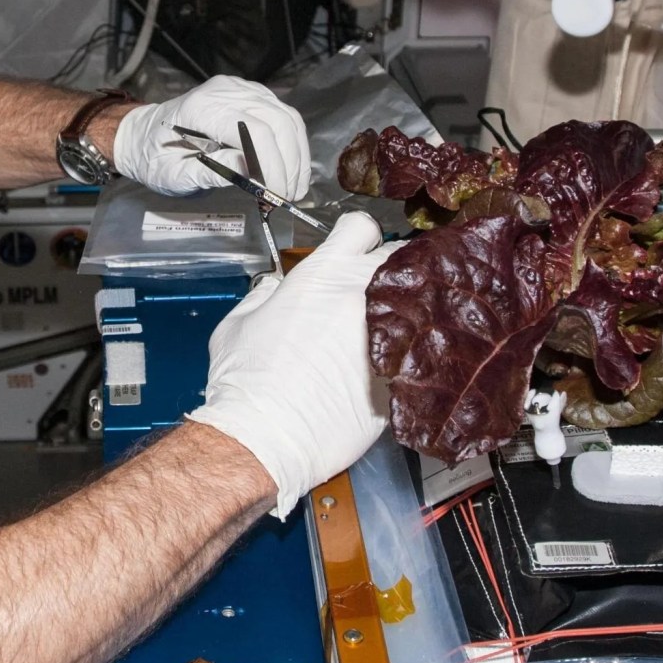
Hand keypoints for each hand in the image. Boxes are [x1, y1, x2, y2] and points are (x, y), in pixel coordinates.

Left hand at [112, 77, 310, 200]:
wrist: (144, 135)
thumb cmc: (155, 158)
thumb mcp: (175, 175)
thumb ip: (211, 172)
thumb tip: (250, 173)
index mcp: (202, 108)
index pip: (253, 131)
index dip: (273, 164)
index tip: (278, 194)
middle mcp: (225, 91)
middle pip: (277, 121)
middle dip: (289, 162)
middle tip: (289, 195)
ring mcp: (240, 88)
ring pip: (286, 116)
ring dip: (296, 154)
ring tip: (294, 186)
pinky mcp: (249, 93)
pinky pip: (282, 114)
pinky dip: (292, 142)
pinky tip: (290, 167)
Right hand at [186, 213, 402, 518]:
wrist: (267, 436)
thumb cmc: (247, 383)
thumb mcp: (239, 322)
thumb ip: (264, 295)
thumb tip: (275, 289)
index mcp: (323, 272)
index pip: (360, 226)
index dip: (355, 237)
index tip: (352, 251)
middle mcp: (363, 294)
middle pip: (400, 256)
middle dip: (390, 270)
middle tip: (373, 292)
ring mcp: (390, 332)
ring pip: (421, 301)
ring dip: (409, 310)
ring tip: (391, 328)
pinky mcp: (404, 372)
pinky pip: (423, 350)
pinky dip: (412, 355)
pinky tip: (393, 369)